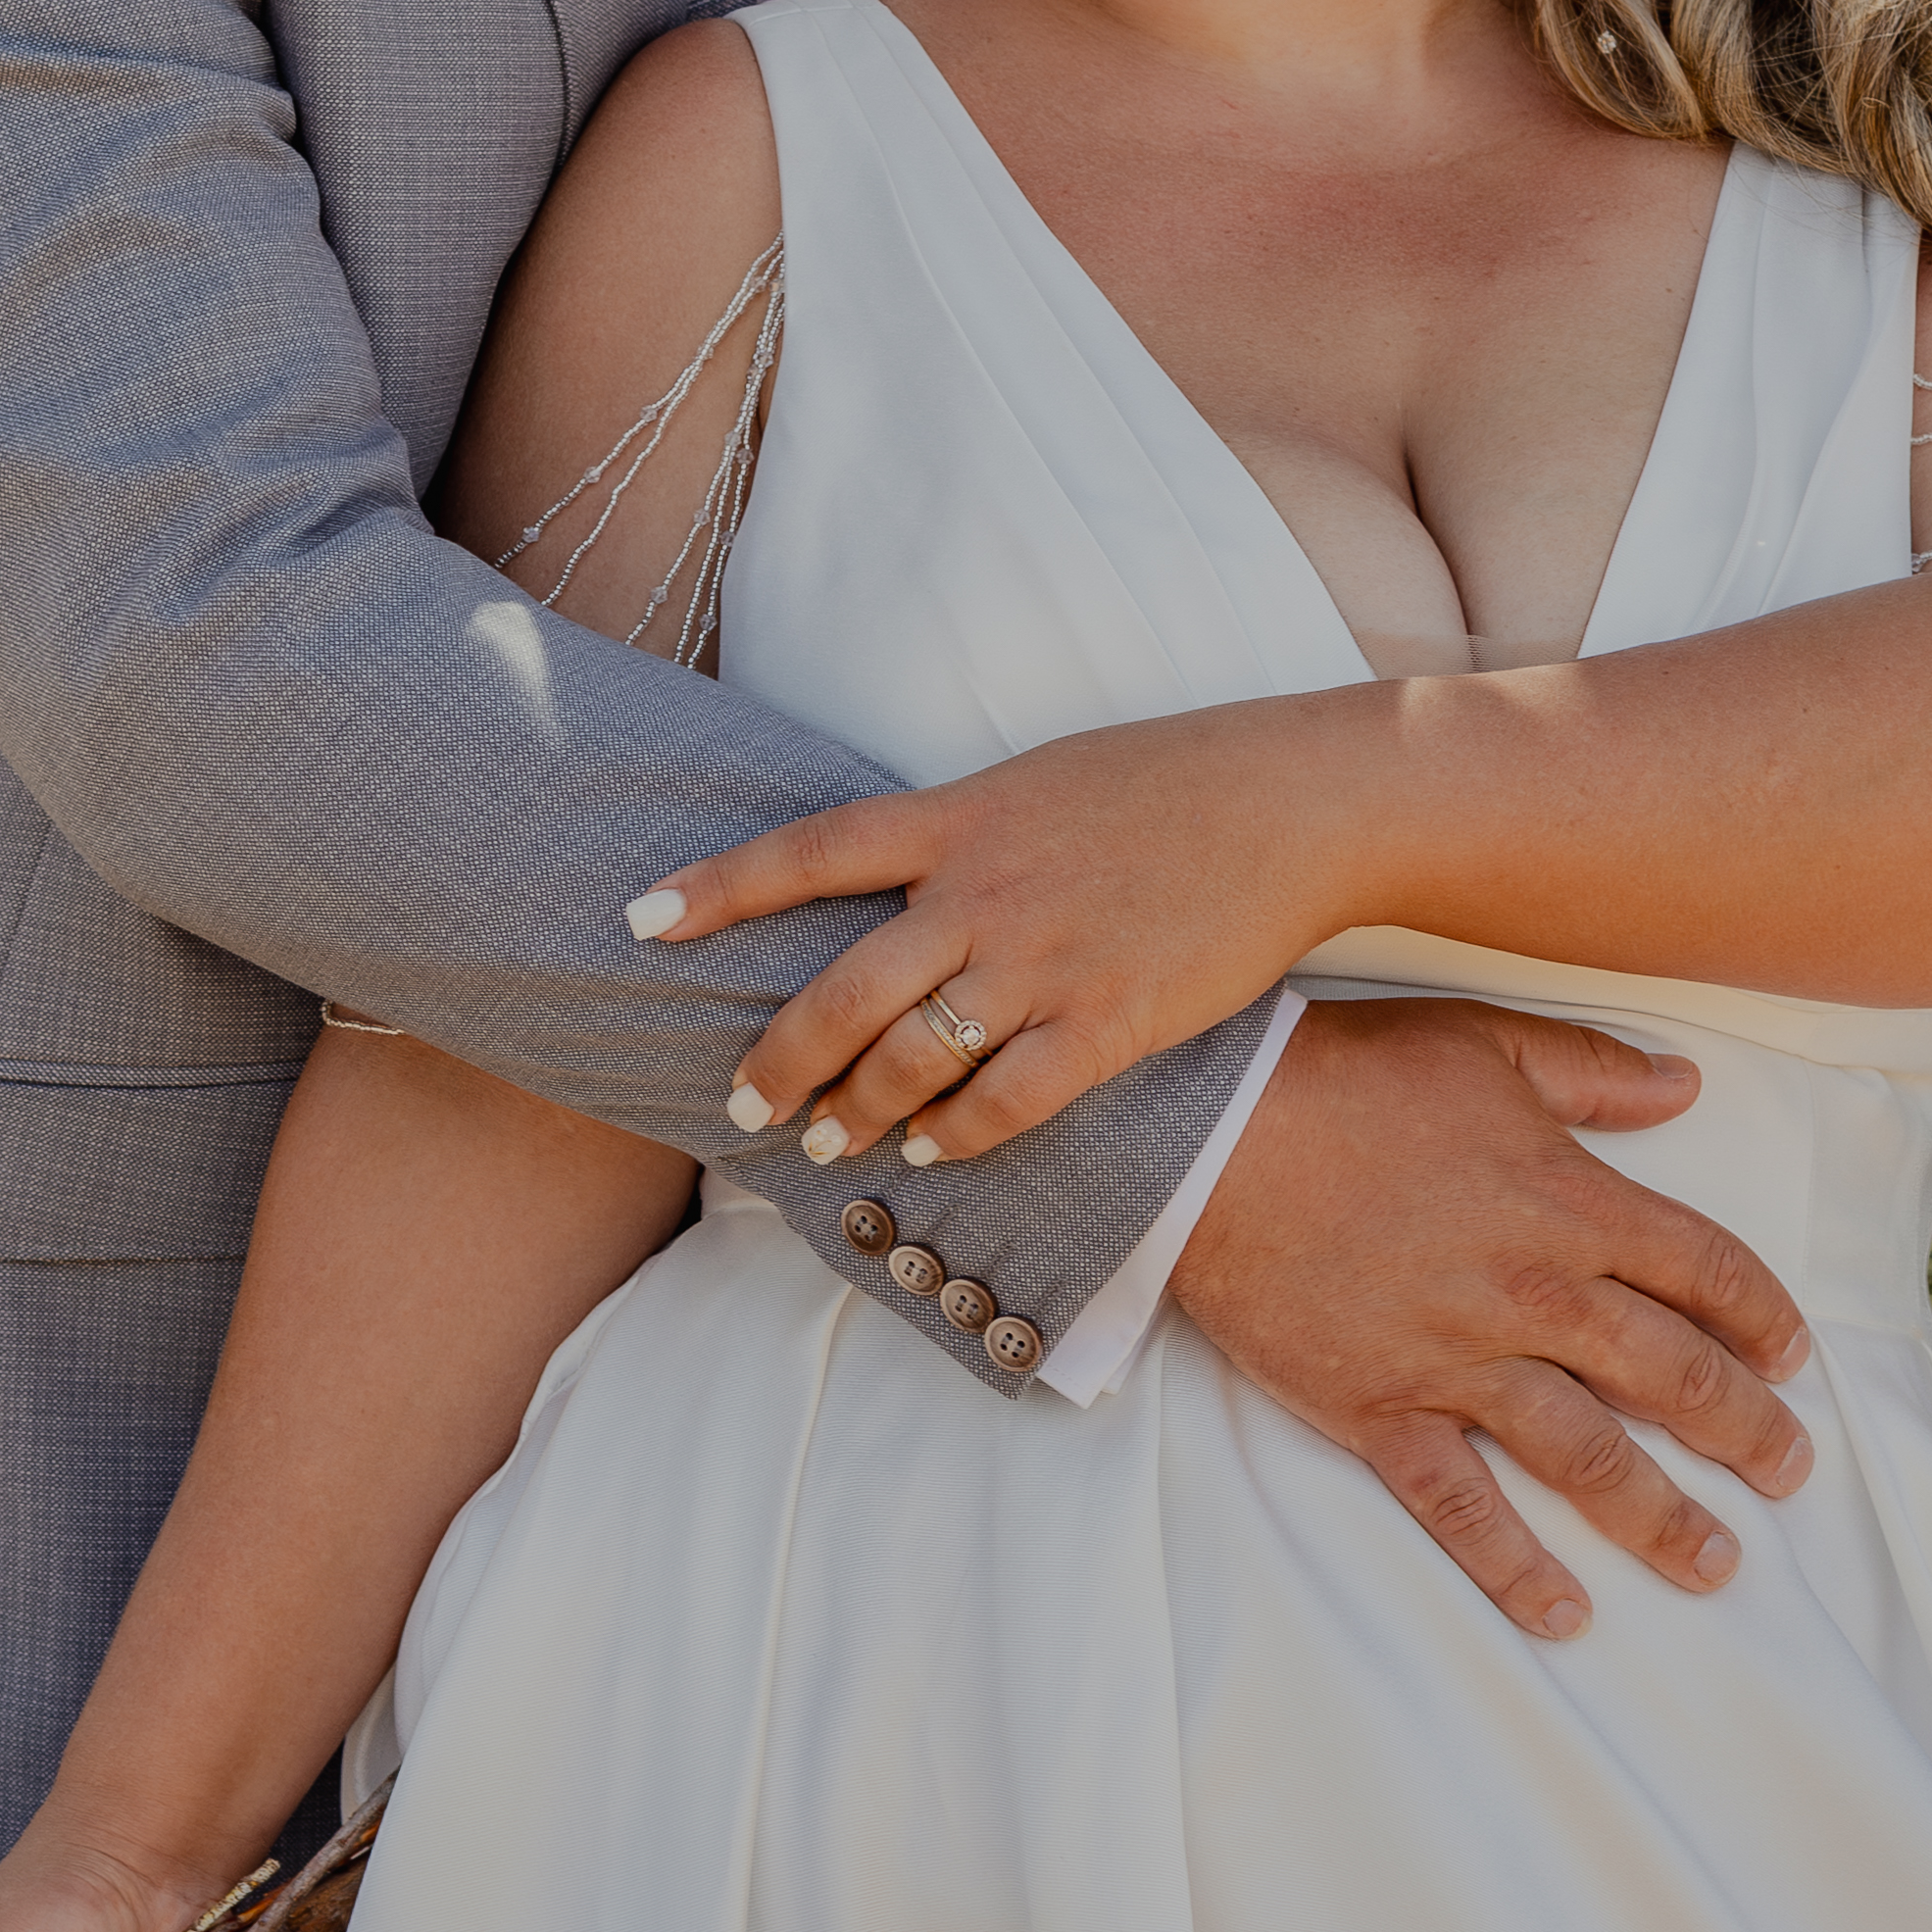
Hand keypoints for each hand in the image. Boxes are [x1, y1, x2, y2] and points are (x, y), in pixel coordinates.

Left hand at [638, 707, 1333, 1171]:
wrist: (1292, 805)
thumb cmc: (1167, 783)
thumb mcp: (1039, 778)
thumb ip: (958, 833)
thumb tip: (890, 873)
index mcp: (960, 816)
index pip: (808, 852)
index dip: (716, 888)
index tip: (638, 921)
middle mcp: (984, 891)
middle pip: (841, 990)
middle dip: (777, 1058)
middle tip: (740, 1102)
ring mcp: (1045, 961)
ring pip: (911, 1060)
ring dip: (856, 1112)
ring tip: (824, 1141)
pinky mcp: (1110, 1022)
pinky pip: (1007, 1101)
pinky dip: (956, 1135)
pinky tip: (930, 1152)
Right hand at [1174, 997, 1813, 1640]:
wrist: (1208, 1136)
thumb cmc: (1345, 1076)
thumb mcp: (1485, 1042)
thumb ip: (1592, 1071)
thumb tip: (1684, 1082)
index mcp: (1572, 1203)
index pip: (1704, 1271)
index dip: (1761, 1318)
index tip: (1791, 1357)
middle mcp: (1536, 1294)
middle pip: (1672, 1376)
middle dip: (1745, 1430)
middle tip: (1790, 1471)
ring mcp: (1461, 1362)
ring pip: (1590, 1457)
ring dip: (1664, 1518)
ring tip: (1718, 1563)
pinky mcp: (1385, 1411)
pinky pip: (1463, 1507)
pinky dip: (1516, 1567)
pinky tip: (1567, 1614)